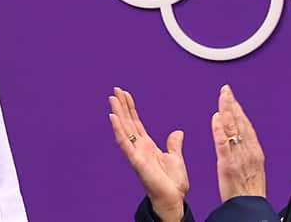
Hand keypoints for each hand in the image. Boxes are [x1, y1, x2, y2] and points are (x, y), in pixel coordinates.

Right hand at [109, 87, 188, 221]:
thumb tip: (178, 132)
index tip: (124, 94)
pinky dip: (118, 130)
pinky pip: (124, 143)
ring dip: (117, 113)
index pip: (136, 123)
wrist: (173, 199)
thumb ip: (174, 145)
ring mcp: (135, 153)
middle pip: (128, 122)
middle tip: (115, 90)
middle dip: (121, 106)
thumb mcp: (176, 158)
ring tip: (112, 99)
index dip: (130, 108)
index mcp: (147, 146)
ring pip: (124, 129)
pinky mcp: (135, 161)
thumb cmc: (173, 183)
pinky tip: (113, 117)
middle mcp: (139, 148)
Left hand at [212, 86, 266, 201]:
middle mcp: (249, 151)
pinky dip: (219, 129)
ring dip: (226, 111)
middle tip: (225, 90)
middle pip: (240, 122)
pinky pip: (223, 143)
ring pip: (233, 129)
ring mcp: (239, 156)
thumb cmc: (249, 191)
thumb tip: (237, 139)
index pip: (245, 125)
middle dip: (232, 104)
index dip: (238, 109)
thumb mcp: (252, 167)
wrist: (250, 207)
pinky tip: (216, 118)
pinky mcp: (228, 164)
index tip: (231, 97)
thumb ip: (245, 151)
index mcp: (255, 151)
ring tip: (221, 97)